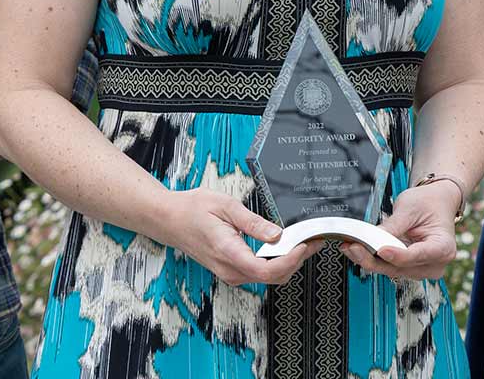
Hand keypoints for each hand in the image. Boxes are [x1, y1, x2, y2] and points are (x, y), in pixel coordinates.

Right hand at [153, 188, 322, 287]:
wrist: (170, 220)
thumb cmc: (193, 210)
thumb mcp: (225, 206)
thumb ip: (253, 222)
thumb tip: (277, 234)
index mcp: (228, 253)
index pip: (267, 269)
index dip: (291, 260)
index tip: (305, 245)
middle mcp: (230, 270)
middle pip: (273, 276)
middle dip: (297, 260)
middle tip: (313, 239)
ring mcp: (231, 273)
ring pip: (268, 277)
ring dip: (288, 262)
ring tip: (301, 241)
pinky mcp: (232, 271)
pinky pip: (260, 273)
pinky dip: (276, 262)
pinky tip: (283, 246)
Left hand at [340, 180, 459, 280]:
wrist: (436, 204)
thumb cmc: (428, 203)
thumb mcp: (410, 208)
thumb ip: (393, 225)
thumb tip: (372, 237)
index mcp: (444, 248)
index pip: (418, 255)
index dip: (398, 255)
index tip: (380, 250)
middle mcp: (435, 264)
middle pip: (401, 267)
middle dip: (374, 259)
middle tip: (353, 247)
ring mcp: (422, 270)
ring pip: (392, 270)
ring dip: (369, 260)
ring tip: (351, 247)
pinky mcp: (410, 269)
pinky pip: (389, 267)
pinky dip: (373, 259)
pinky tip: (358, 250)